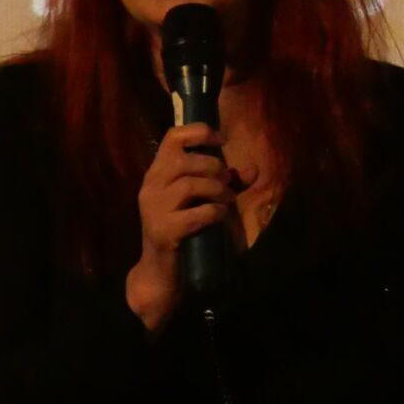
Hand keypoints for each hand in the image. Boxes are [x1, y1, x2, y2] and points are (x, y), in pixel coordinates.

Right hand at [124, 124, 233, 330]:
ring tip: (226, 201)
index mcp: (157, 172)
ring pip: (190, 184)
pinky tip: (219, 217)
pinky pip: (197, 213)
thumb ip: (227, 184)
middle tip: (226, 184)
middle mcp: (151, 186)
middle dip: (215, 168)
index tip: (222, 141)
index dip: (199, 132)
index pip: (172, 137)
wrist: (162, 271)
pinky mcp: (164, 230)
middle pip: (185, 160)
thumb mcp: (205, 201)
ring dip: (218, 191)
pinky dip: (216, 212)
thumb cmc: (184, 229)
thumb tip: (253, 169)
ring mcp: (154, 208)